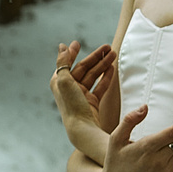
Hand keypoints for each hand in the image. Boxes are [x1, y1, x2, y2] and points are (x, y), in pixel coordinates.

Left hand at [53, 40, 114, 160]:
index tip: (77, 43)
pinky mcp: (92, 102)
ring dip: (103, 65)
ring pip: (93, 75)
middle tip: (108, 47)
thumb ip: (63, 62)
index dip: (72, 53)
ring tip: (113, 55)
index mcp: (59, 82)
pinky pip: (100, 86)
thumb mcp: (65, 81)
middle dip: (95, 57)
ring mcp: (81, 95)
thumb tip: (62, 46)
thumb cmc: (72, 105)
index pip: (67, 63)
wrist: (82, 128)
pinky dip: (106, 77)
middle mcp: (69, 88)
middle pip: (83, 68)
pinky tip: (112, 69)